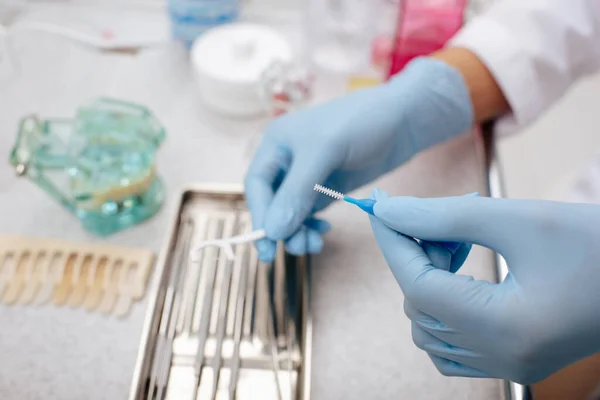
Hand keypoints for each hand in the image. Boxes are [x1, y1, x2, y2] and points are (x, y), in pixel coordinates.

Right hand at [245, 57, 473, 260]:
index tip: (268, 245)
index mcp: (276, 144)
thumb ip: (297, 191)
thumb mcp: (325, 151)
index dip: (260, 216)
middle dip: (280, 228)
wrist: (403, 119)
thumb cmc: (361, 122)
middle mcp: (286, 161)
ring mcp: (307, 177)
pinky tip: (323, 232)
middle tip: (298, 249)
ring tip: (314, 244)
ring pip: (289, 212)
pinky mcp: (326, 188)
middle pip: (271, 203)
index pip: (257, 186)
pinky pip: (309, 214)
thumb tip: (272, 232)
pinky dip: (311, 227)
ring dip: (297, 232)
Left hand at [369, 189, 599, 383]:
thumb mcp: (520, 219)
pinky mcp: (515, 362)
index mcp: (507, 328)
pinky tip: (461, 278)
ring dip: (427, 282)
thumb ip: (446, 216)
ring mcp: (509, 366)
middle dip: (416, 257)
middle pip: (421, 307)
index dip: (393, 243)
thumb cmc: (596, 243)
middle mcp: (504, 358)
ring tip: (456, 245)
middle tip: (437, 221)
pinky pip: (451, 348)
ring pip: (429, 329)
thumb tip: (391, 210)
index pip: (419, 286)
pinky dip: (442, 310)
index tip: (378, 208)